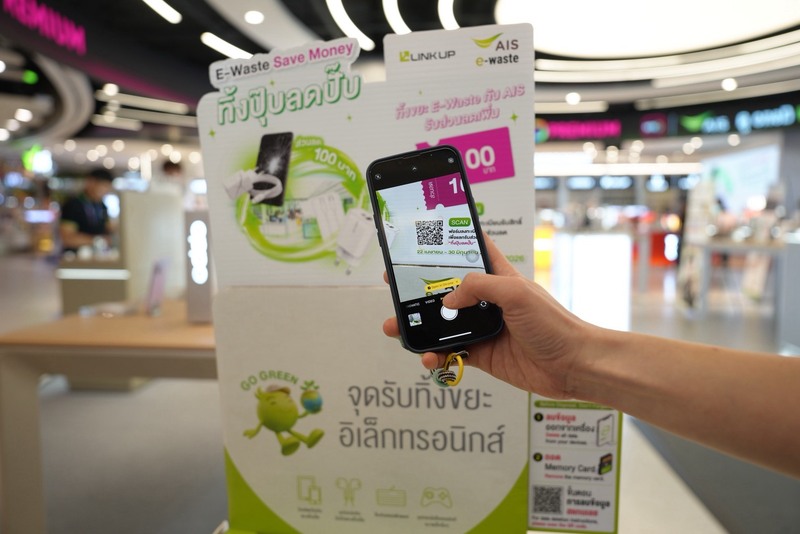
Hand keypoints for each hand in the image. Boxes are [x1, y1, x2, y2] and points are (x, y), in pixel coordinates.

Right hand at [382, 236, 593, 398]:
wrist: (572, 366)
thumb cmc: (553, 323)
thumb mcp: (515, 293)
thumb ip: (478, 287)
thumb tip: (447, 299)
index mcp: (498, 277)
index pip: (469, 253)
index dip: (446, 246)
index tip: (419, 242)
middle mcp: (488, 301)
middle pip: (445, 292)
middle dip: (417, 291)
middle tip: (392, 288)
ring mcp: (483, 329)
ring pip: (442, 325)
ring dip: (418, 328)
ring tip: (395, 329)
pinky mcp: (482, 355)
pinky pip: (450, 354)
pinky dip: (435, 357)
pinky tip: (429, 359)